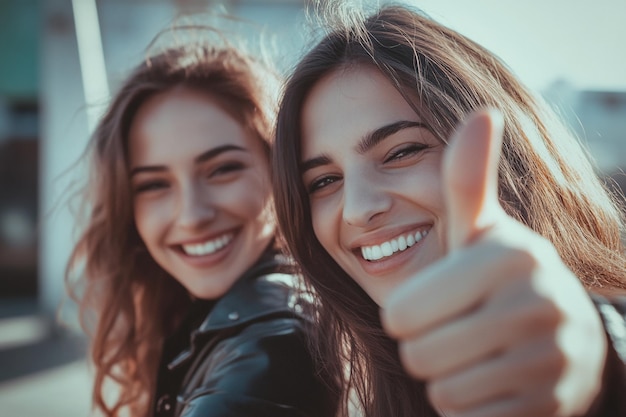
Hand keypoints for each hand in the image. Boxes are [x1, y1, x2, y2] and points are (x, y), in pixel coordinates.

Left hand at [381, 109, 607, 416]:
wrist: (570, 337)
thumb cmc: (502, 276)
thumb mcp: (482, 230)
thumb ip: (468, 178)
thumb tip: (481, 111)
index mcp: (509, 257)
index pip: (402, 313)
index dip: (404, 314)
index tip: (432, 303)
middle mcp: (537, 304)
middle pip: (419, 354)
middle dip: (424, 347)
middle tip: (453, 331)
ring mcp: (550, 360)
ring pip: (443, 391)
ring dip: (446, 378)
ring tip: (474, 353)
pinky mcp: (551, 405)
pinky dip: (471, 407)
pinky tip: (494, 381)